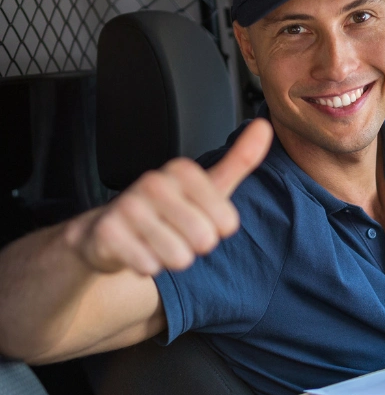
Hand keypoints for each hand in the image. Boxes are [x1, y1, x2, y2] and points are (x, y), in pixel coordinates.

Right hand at [64, 118, 272, 275]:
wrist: (110, 231)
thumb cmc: (168, 210)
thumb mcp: (209, 186)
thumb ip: (240, 160)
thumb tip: (265, 127)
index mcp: (183, 171)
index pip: (227, 222)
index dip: (218, 230)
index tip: (200, 218)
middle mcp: (154, 183)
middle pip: (204, 240)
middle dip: (195, 247)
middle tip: (176, 233)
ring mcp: (128, 206)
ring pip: (178, 257)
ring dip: (171, 258)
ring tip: (157, 242)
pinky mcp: (109, 233)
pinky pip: (150, 266)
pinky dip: (148, 267)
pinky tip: (138, 251)